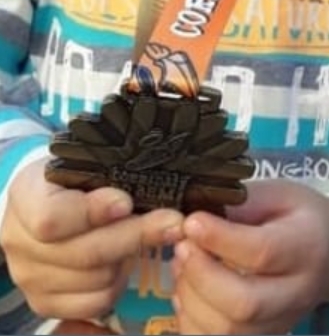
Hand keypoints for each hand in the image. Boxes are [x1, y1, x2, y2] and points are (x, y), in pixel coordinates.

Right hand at [0, 160, 182, 323]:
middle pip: (84, 253)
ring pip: (96, 280)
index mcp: (26, 197)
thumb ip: (107, 173)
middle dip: (136, 235)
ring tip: (141, 236)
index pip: (52, 218)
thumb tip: (147, 189)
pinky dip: (118, 284)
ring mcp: (30, 278)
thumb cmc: (73, 177)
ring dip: (127, 258)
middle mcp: (19, 243)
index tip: (127, 202)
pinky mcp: (45, 303)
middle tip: (173, 222)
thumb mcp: (83, 162)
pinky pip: (95, 303)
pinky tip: (124, 262)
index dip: (94, 213)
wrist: (46, 201)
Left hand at [171, 180, 328, 334]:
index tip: (191, 222)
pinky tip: (187, 293)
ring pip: (229, 330)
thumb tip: (200, 215)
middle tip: (182, 247)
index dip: (220, 239)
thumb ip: (244, 203)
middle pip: (245, 303)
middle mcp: (298, 291)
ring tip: (181, 266)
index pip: (262, 252)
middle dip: (202, 276)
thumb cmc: (304, 217)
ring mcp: (283, 320)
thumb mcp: (281, 194)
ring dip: (193, 300)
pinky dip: (194, 323)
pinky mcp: (266, 335)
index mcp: (307, 245)